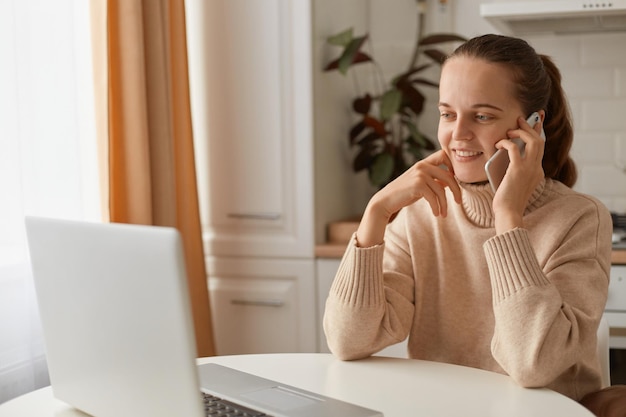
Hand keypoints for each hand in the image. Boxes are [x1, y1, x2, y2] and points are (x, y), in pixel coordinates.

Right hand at [356, 150, 461, 246]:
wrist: (386, 201)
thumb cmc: (403, 194)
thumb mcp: (420, 184)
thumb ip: (434, 181)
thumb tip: (450, 183)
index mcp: (423, 163)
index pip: (443, 155)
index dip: (453, 165)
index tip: (455, 179)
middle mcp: (422, 166)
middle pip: (449, 175)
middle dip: (457, 190)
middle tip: (459, 201)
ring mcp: (420, 174)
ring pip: (442, 189)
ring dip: (445, 204)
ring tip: (443, 214)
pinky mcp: (418, 185)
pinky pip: (434, 197)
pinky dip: (437, 207)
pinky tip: (436, 214)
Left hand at [492, 115, 545, 232]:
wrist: (508, 213)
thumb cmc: (507, 201)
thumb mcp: (514, 182)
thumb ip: (514, 169)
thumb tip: (505, 154)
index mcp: (537, 172)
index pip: (541, 148)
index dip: (538, 132)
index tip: (537, 120)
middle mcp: (537, 169)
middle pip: (540, 141)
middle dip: (531, 127)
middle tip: (521, 119)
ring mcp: (530, 169)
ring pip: (533, 141)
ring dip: (521, 132)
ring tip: (510, 129)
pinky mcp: (518, 170)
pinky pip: (515, 148)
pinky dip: (507, 142)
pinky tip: (498, 144)